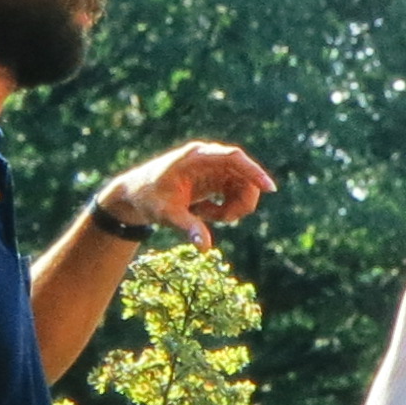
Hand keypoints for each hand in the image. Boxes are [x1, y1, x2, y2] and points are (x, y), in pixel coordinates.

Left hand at [112, 141, 277, 248]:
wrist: (136, 195)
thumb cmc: (147, 199)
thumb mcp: (165, 214)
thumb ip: (187, 227)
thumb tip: (205, 246)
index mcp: (196, 157)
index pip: (233, 158)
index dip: (254, 171)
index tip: (270, 189)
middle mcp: (208, 159)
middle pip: (244, 176)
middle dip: (242, 201)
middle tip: (226, 221)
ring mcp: (213, 169)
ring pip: (243, 187)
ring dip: (233, 208)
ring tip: (206, 217)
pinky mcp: (215, 180)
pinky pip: (235, 194)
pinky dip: (226, 209)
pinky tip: (204, 213)